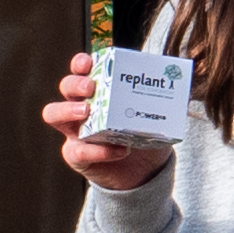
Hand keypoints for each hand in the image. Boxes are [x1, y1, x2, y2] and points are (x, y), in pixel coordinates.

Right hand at [45, 51, 170, 189]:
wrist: (144, 171)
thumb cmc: (145, 134)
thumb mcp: (156, 114)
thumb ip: (162, 100)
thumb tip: (180, 85)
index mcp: (100, 90)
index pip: (82, 69)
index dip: (81, 62)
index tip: (89, 61)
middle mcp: (82, 106)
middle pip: (65, 86)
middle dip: (75, 83)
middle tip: (91, 87)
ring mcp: (75, 130)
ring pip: (53, 113)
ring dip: (68, 109)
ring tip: (88, 111)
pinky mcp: (77, 155)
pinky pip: (78, 150)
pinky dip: (99, 150)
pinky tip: (121, 150)